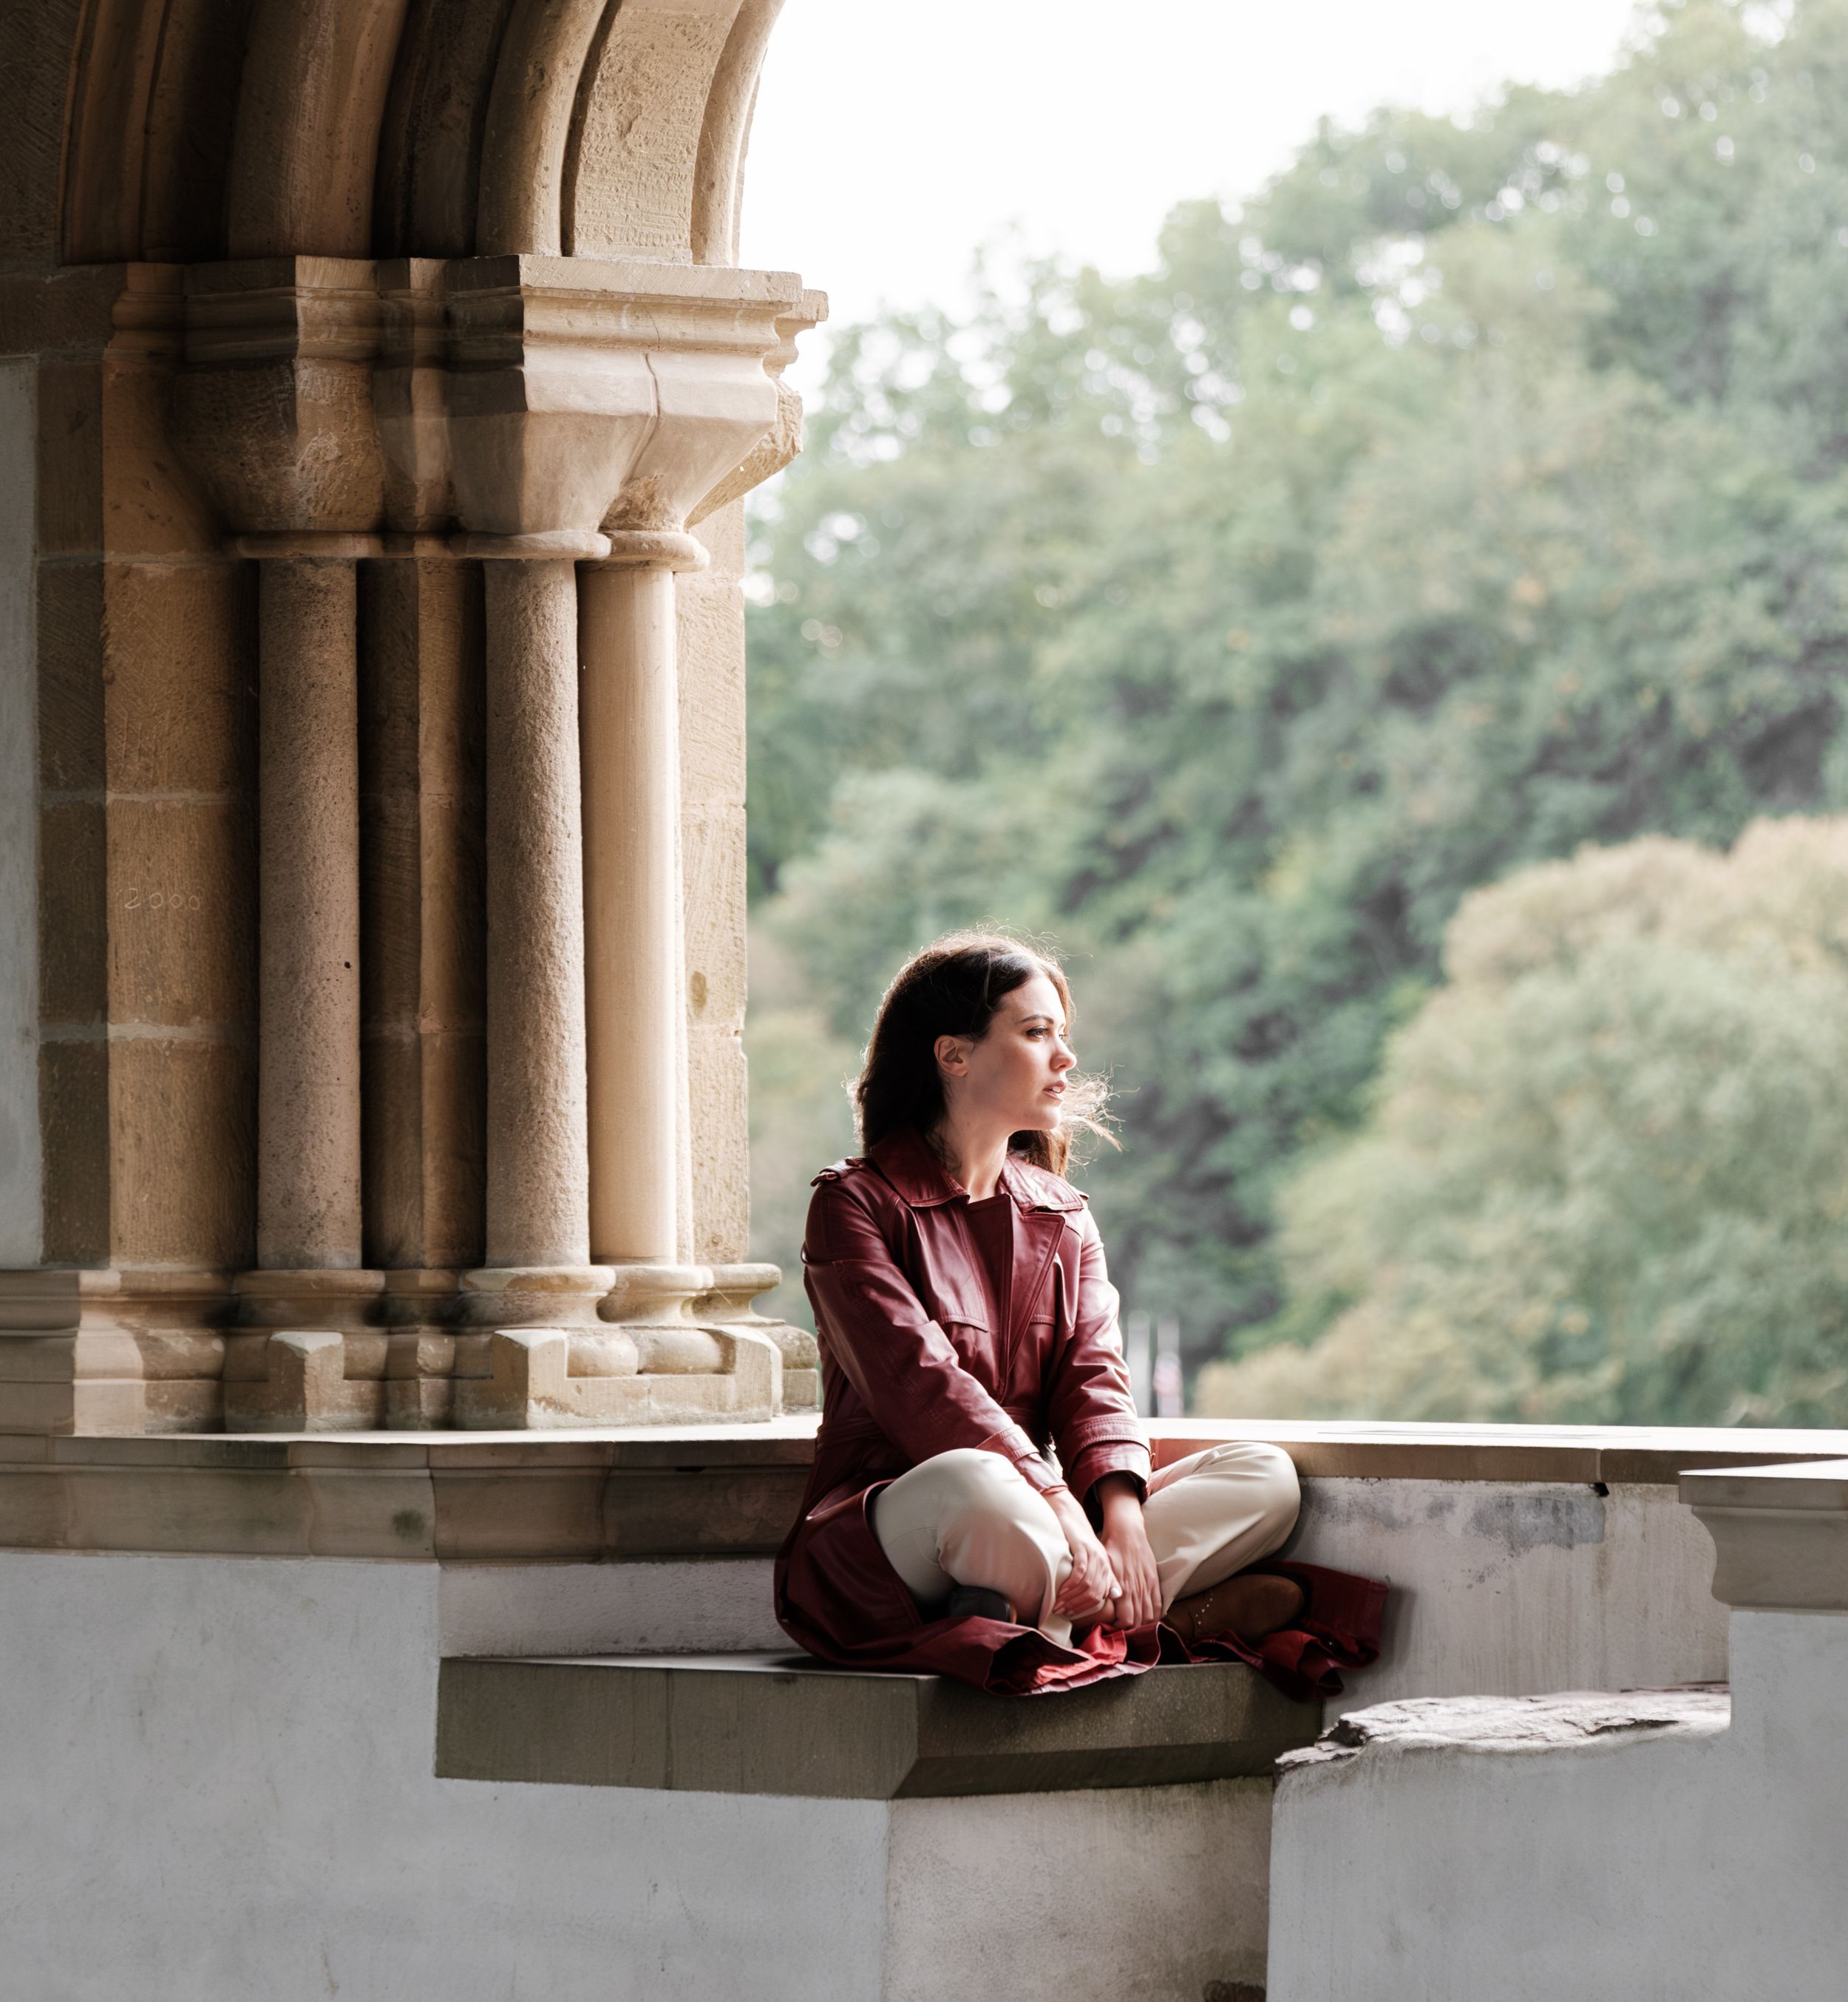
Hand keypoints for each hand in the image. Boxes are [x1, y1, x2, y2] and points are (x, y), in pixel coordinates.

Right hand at [1045, 1487, 1120, 1619]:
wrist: (1070, 1516)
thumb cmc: (1076, 1541)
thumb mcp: (1091, 1561)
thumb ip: (1101, 1578)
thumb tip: (1113, 1596)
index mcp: (1106, 1569)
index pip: (1100, 1597)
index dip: (1084, 1608)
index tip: (1069, 1613)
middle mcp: (1103, 1563)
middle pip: (1094, 1594)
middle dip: (1076, 1605)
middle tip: (1060, 1611)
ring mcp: (1094, 1556)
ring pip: (1087, 1585)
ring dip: (1071, 1598)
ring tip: (1058, 1603)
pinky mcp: (1084, 1548)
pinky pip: (1080, 1572)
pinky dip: (1070, 1584)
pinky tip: (1061, 1590)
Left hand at [1095, 1474, 1161, 1629]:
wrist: (1127, 1531)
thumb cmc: (1110, 1548)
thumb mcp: (1103, 1568)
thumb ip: (1106, 1587)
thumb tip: (1102, 1606)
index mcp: (1122, 1588)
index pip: (1126, 1620)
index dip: (1120, 1628)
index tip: (1113, 1627)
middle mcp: (1136, 1590)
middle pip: (1139, 1621)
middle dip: (1131, 1630)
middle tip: (1123, 1630)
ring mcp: (1147, 1585)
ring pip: (1150, 1615)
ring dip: (1143, 1624)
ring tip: (1135, 1627)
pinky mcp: (1154, 1580)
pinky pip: (1158, 1604)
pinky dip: (1155, 1615)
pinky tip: (1149, 1619)